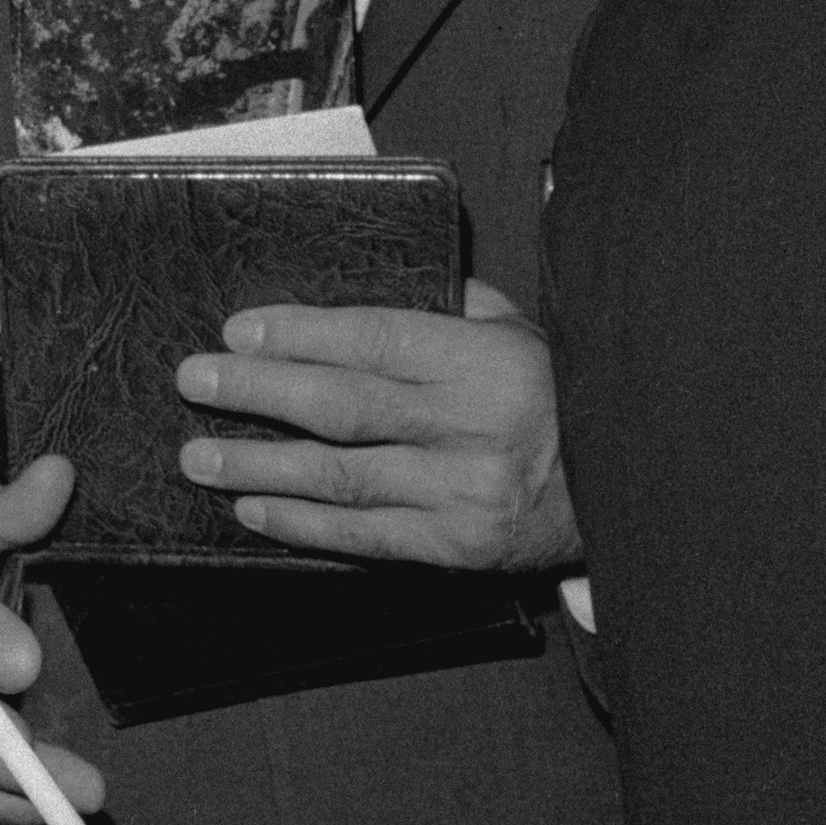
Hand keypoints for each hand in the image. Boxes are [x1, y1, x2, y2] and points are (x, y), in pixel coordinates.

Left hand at [171, 278, 575, 571]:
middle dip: (257, 391)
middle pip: (342, 407)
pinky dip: (302, 522)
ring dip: (259, 464)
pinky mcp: (458, 548)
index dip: (299, 335)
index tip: (237, 330)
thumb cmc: (556, 398)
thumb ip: (450, 305)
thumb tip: (372, 276)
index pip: (373, 342)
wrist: (631, 488)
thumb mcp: (519, 334)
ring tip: (198, 454)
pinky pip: (364, 534)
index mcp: (486, 364)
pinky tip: (253, 507)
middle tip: (194, 380)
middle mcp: (472, 429)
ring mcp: (464, 494)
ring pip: (341, 475)